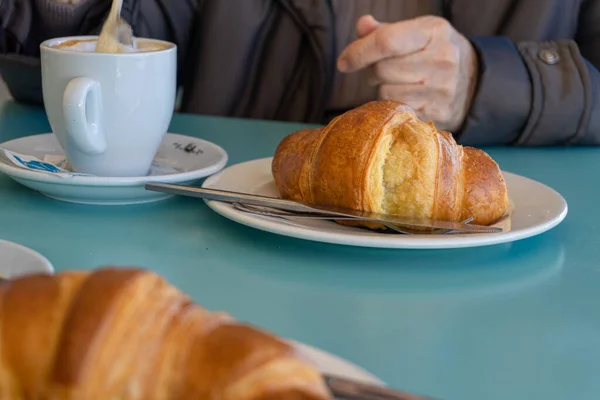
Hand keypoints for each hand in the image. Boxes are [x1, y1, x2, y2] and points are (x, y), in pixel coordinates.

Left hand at [337, 15, 478, 131]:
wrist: (472, 82)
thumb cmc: (432, 52)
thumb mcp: (415, 33)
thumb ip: (385, 31)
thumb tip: (362, 26)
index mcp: (433, 32)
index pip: (386, 41)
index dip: (359, 52)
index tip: (344, 62)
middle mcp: (442, 59)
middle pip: (383, 69)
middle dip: (373, 71)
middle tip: (380, 71)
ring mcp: (442, 89)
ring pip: (387, 93)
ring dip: (382, 89)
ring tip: (396, 83)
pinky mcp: (437, 113)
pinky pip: (397, 111)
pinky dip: (393, 105)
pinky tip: (404, 97)